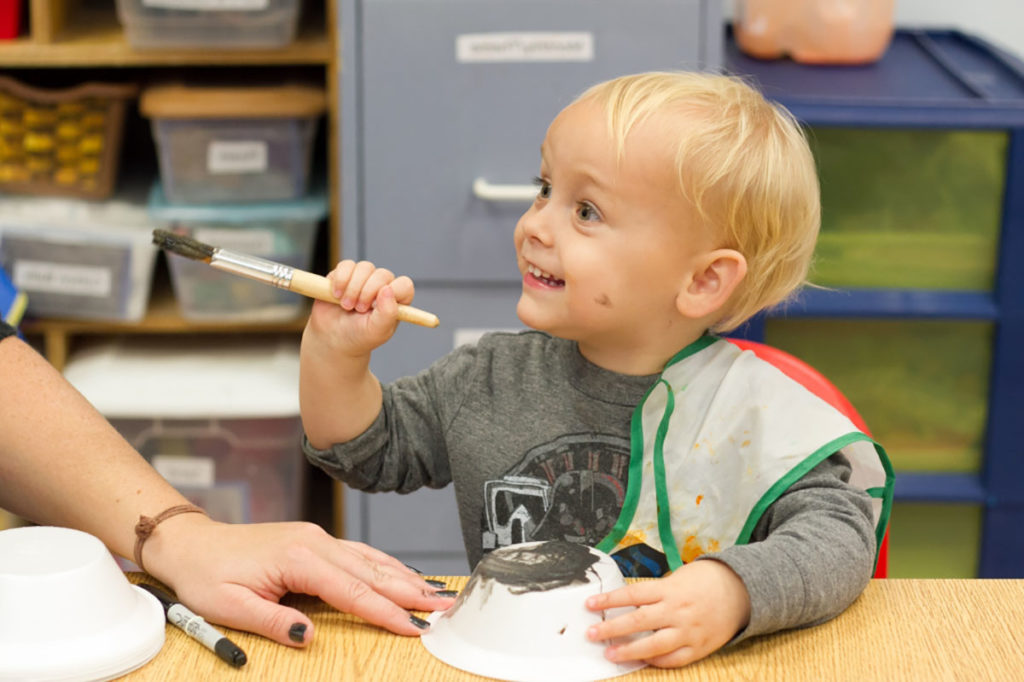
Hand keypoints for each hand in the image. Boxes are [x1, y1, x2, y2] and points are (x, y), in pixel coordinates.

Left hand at [144, 514, 455, 645]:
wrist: (191, 544)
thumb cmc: (206, 575)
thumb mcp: (228, 608)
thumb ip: (271, 622)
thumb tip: (308, 636)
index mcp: (298, 559)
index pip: (353, 591)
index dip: (386, 612)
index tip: (414, 627)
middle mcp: (314, 543)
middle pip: (373, 572)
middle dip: (411, 592)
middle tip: (445, 607)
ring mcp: (317, 539)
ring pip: (371, 560)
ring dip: (405, 577)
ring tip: (435, 592)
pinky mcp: (314, 541)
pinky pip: (359, 553)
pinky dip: (385, 565)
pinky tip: (402, 574)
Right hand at [307, 260, 415, 354]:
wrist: (332, 338)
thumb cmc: (359, 336)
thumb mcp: (376, 331)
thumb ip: (387, 313)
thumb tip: (388, 289)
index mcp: (397, 301)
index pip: (404, 285)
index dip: (390, 292)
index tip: (375, 306)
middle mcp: (383, 286)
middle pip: (382, 275)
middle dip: (367, 293)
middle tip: (357, 309)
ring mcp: (364, 278)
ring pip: (364, 267)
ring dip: (353, 288)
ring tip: (346, 305)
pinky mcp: (345, 274)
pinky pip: (346, 265)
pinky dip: (340, 279)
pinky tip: (336, 294)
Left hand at [584, 559, 750, 667]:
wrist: (741, 590)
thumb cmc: (704, 580)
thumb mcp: (677, 578)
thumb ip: (655, 593)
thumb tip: (627, 604)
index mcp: (669, 589)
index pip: (631, 594)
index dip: (608, 600)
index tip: (589, 605)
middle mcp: (676, 610)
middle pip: (638, 621)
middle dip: (611, 628)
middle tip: (591, 634)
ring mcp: (688, 630)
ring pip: (654, 645)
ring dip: (629, 651)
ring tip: (610, 654)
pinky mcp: (699, 647)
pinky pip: (674, 659)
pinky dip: (656, 661)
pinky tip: (642, 661)